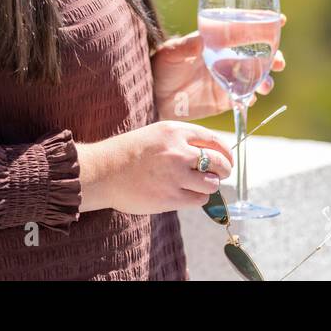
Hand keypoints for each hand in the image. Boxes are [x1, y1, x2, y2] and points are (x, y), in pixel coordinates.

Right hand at [89, 121, 236, 214]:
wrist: (103, 172)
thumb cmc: (128, 154)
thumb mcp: (156, 135)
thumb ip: (182, 140)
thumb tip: (210, 153)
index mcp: (175, 131)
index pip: (214, 140)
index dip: (226, 152)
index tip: (228, 159)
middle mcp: (178, 151)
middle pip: (219, 162)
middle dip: (224, 170)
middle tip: (221, 175)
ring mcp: (175, 175)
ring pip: (212, 183)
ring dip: (209, 186)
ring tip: (199, 186)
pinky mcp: (170, 197)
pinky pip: (199, 199)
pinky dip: (198, 198)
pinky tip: (188, 195)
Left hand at [151, 13, 286, 119]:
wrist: (154, 96)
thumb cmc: (161, 67)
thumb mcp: (173, 52)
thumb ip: (189, 45)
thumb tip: (205, 37)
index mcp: (218, 41)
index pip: (244, 28)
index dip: (264, 23)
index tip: (281, 19)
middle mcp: (226, 57)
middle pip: (259, 54)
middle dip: (274, 56)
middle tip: (279, 61)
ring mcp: (228, 78)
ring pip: (257, 76)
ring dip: (267, 79)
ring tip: (266, 85)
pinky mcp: (225, 99)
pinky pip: (245, 97)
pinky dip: (251, 97)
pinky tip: (250, 98)